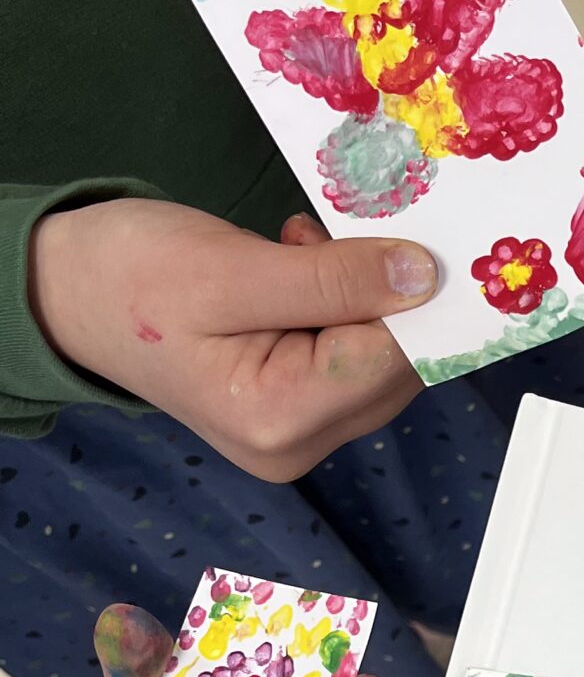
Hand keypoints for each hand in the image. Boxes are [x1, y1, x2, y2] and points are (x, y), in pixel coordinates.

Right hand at [28, 202, 434, 481]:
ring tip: (299, 249)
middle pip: (396, 367)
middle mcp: (297, 444)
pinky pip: (352, 355)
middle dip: (386, 296)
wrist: (67, 294)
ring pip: (381, 358)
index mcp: (279, 420)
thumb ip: (331, 280)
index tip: (414, 236)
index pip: (393, 360)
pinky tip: (298, 265)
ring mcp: (299, 432)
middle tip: (340, 232)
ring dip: (360, 295)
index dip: (416, 299)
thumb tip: (422, 278)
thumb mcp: (229, 269)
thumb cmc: (129, 278)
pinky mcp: (297, 408)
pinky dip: (341, 303)